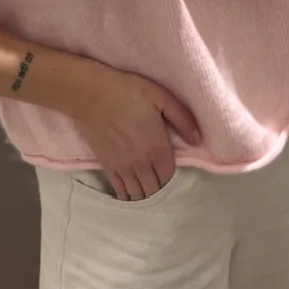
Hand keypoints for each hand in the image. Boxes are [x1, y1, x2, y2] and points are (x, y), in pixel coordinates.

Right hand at [75, 62, 201, 201]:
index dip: (171, 176)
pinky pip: (120, 191)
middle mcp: (141, 162)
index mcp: (157, 146)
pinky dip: (127, 197)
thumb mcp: (160, 96)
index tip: (169, 170)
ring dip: (144, 195)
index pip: (169, 175)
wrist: (91, 95)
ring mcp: (123, 167)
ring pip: (138, 194)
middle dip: (159, 188)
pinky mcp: (107, 166)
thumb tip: (197, 140)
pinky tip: (130, 197)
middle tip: (159, 183)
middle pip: (154, 188)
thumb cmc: (127, 91)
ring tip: (147, 192)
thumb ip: (182, 118)